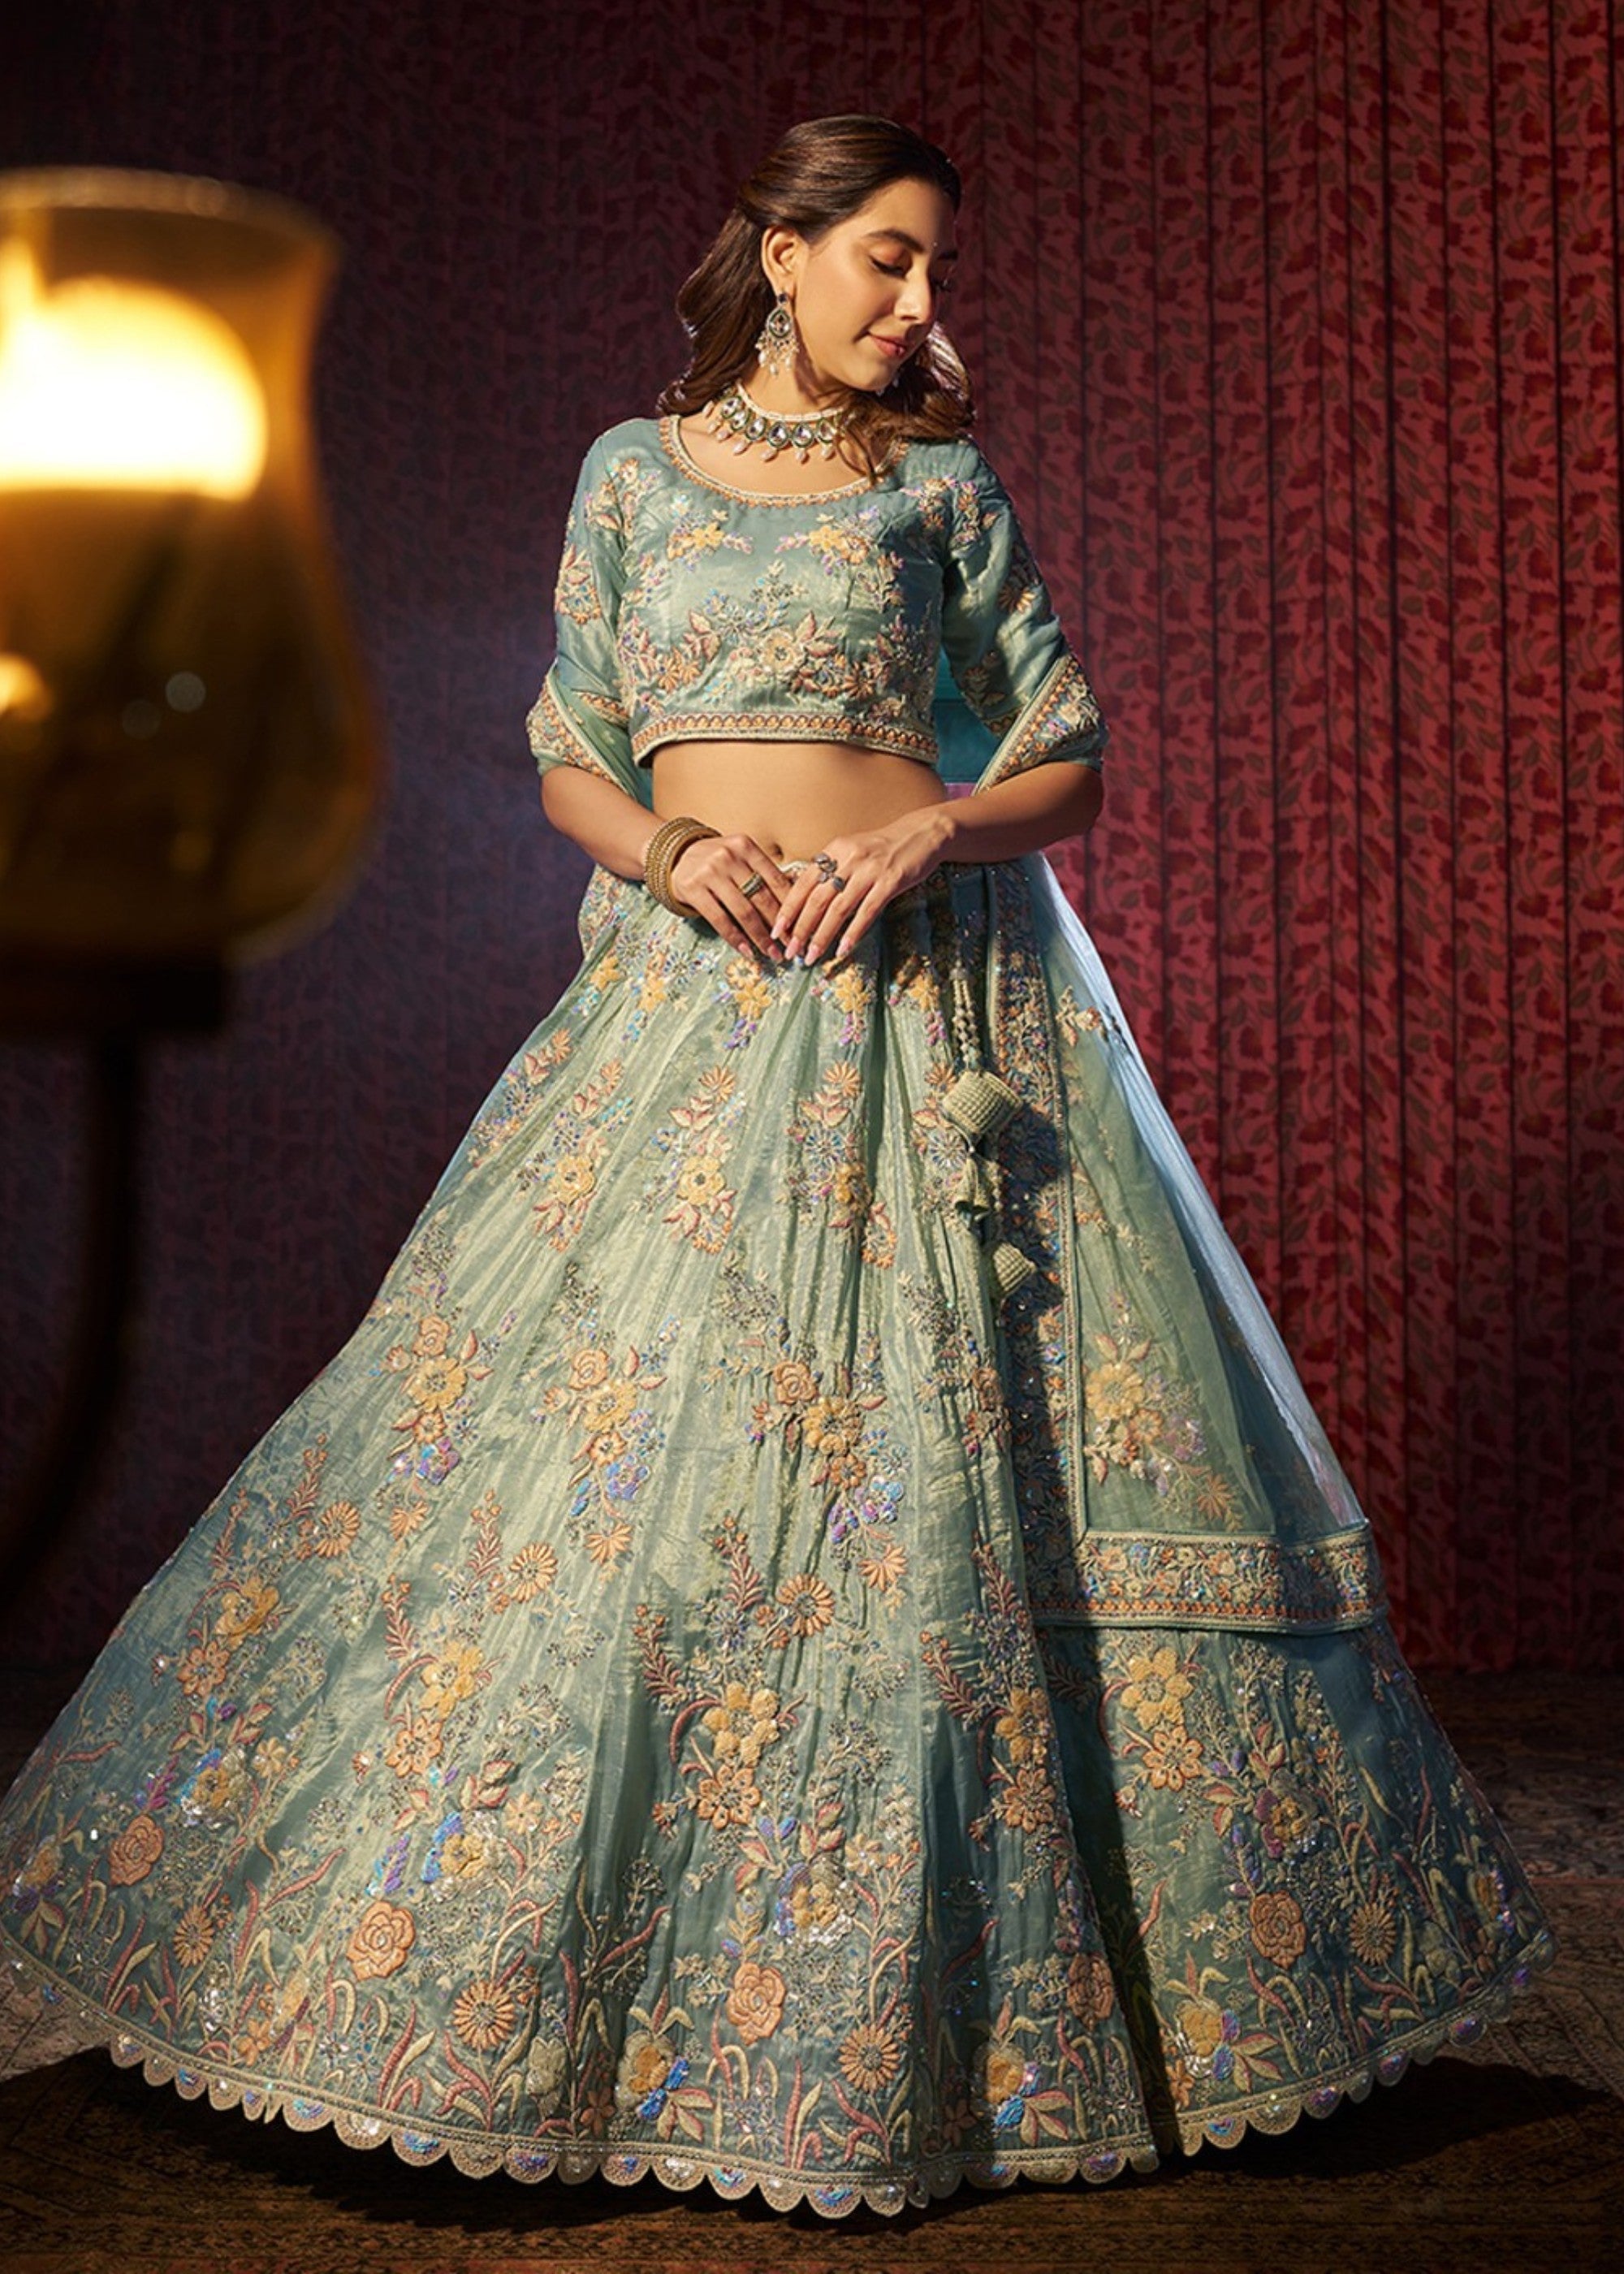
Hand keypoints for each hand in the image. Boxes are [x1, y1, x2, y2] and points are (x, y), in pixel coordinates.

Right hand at [667, 832, 793, 957]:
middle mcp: (728, 856)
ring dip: (760, 937)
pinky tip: (747, 951)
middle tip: (791, 946)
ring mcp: (709, 872)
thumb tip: (798, 901)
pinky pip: (720, 920)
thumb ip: (765, 874)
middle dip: (780, 926)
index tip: (801, 928)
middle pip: (762, 897)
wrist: (676, 856)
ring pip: (743, 911)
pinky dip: (736, 938)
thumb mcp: (741, 858)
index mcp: (746, 847)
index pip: (776, 880)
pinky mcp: (693, 889)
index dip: (792, 907)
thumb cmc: (718, 862)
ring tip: (772, 953)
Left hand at [772, 807, 956, 964]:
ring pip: (838, 909)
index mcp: (835, 850)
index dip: (788, 909)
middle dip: (800, 929)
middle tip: (790, 952)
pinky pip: (867, 912)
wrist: (923, 833)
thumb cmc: (884, 847)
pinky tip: (842, 949)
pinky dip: (853, 933)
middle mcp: (849, 858)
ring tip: (811, 956)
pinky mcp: (890, 881)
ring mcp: (870, 870)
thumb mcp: (852, 851)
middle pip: (817, 899)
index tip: (776, 932)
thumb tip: (807, 900)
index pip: (803, 883)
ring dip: (822, 936)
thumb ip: (832, 870)